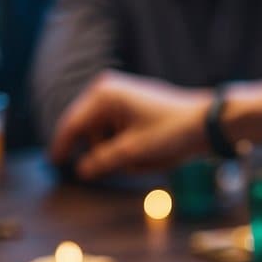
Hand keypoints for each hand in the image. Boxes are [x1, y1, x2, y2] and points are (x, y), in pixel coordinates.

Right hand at [48, 71, 211, 178]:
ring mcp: (119, 96)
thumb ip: (101, 161)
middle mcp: (107, 90)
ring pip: (100, 133)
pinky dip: (123, 145)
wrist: (207, 122)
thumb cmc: (172, 132)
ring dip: (114, 151)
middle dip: (100, 152)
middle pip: (86, 129)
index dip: (61, 146)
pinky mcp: (130, 105)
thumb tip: (80, 171)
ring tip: (139, 160)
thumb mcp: (133, 152)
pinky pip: (114, 131)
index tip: (54, 164)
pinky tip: (142, 152)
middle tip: (121, 166)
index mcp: (104, 95)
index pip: (72, 124)